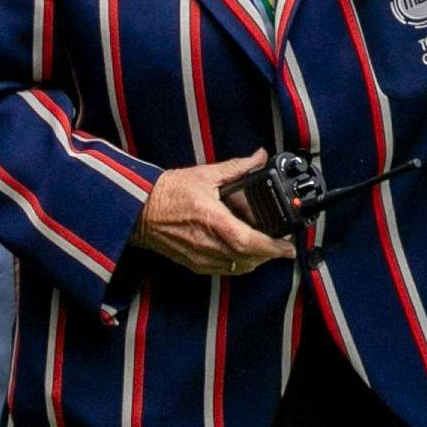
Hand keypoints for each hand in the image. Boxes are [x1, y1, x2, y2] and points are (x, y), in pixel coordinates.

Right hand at [130, 154, 296, 277]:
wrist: (139, 211)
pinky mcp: (193, 264)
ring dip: (256, 261)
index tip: (288, 246)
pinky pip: (224, 270)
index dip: (272, 247)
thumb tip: (260, 156)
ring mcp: (199, 257)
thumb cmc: (168, 192)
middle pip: (247, 259)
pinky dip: (240, 265)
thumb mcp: (205, 175)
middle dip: (269, 255)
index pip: (248, 241)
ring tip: (267, 249)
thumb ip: (237, 167)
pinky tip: (245, 254)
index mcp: (211, 219)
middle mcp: (206, 243)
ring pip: (238, 267)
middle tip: (283, 246)